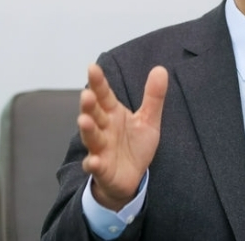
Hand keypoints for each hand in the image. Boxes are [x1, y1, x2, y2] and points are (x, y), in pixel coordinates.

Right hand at [78, 63, 167, 210]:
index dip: (99, 82)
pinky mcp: (102, 168)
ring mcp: (100, 148)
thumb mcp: (148, 120)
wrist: (132, 177)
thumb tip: (160, 69)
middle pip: (94, 114)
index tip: (92, 67)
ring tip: (84, 121)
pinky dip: (92, 164)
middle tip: (86, 94)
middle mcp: (103, 128)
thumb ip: (153, 96)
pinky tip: (92, 161)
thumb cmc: (135, 145)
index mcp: (113, 114)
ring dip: (87, 130)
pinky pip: (95, 166)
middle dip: (89, 105)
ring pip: (92, 137)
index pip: (104, 95)